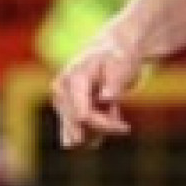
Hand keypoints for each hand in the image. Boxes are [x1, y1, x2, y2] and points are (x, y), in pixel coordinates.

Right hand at [50, 35, 144, 149]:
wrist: (112, 49)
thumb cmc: (120, 57)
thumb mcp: (123, 66)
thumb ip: (115, 82)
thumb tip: (105, 98)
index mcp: (72, 79)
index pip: (82, 115)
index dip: (104, 126)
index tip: (126, 127)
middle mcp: (60, 91)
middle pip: (78, 128)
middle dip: (101, 129)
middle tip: (120, 120)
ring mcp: (60, 102)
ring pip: (75, 135)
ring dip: (98, 130)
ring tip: (113, 110)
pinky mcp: (64, 110)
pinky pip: (77, 134)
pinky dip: (95, 130)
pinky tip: (107, 114)